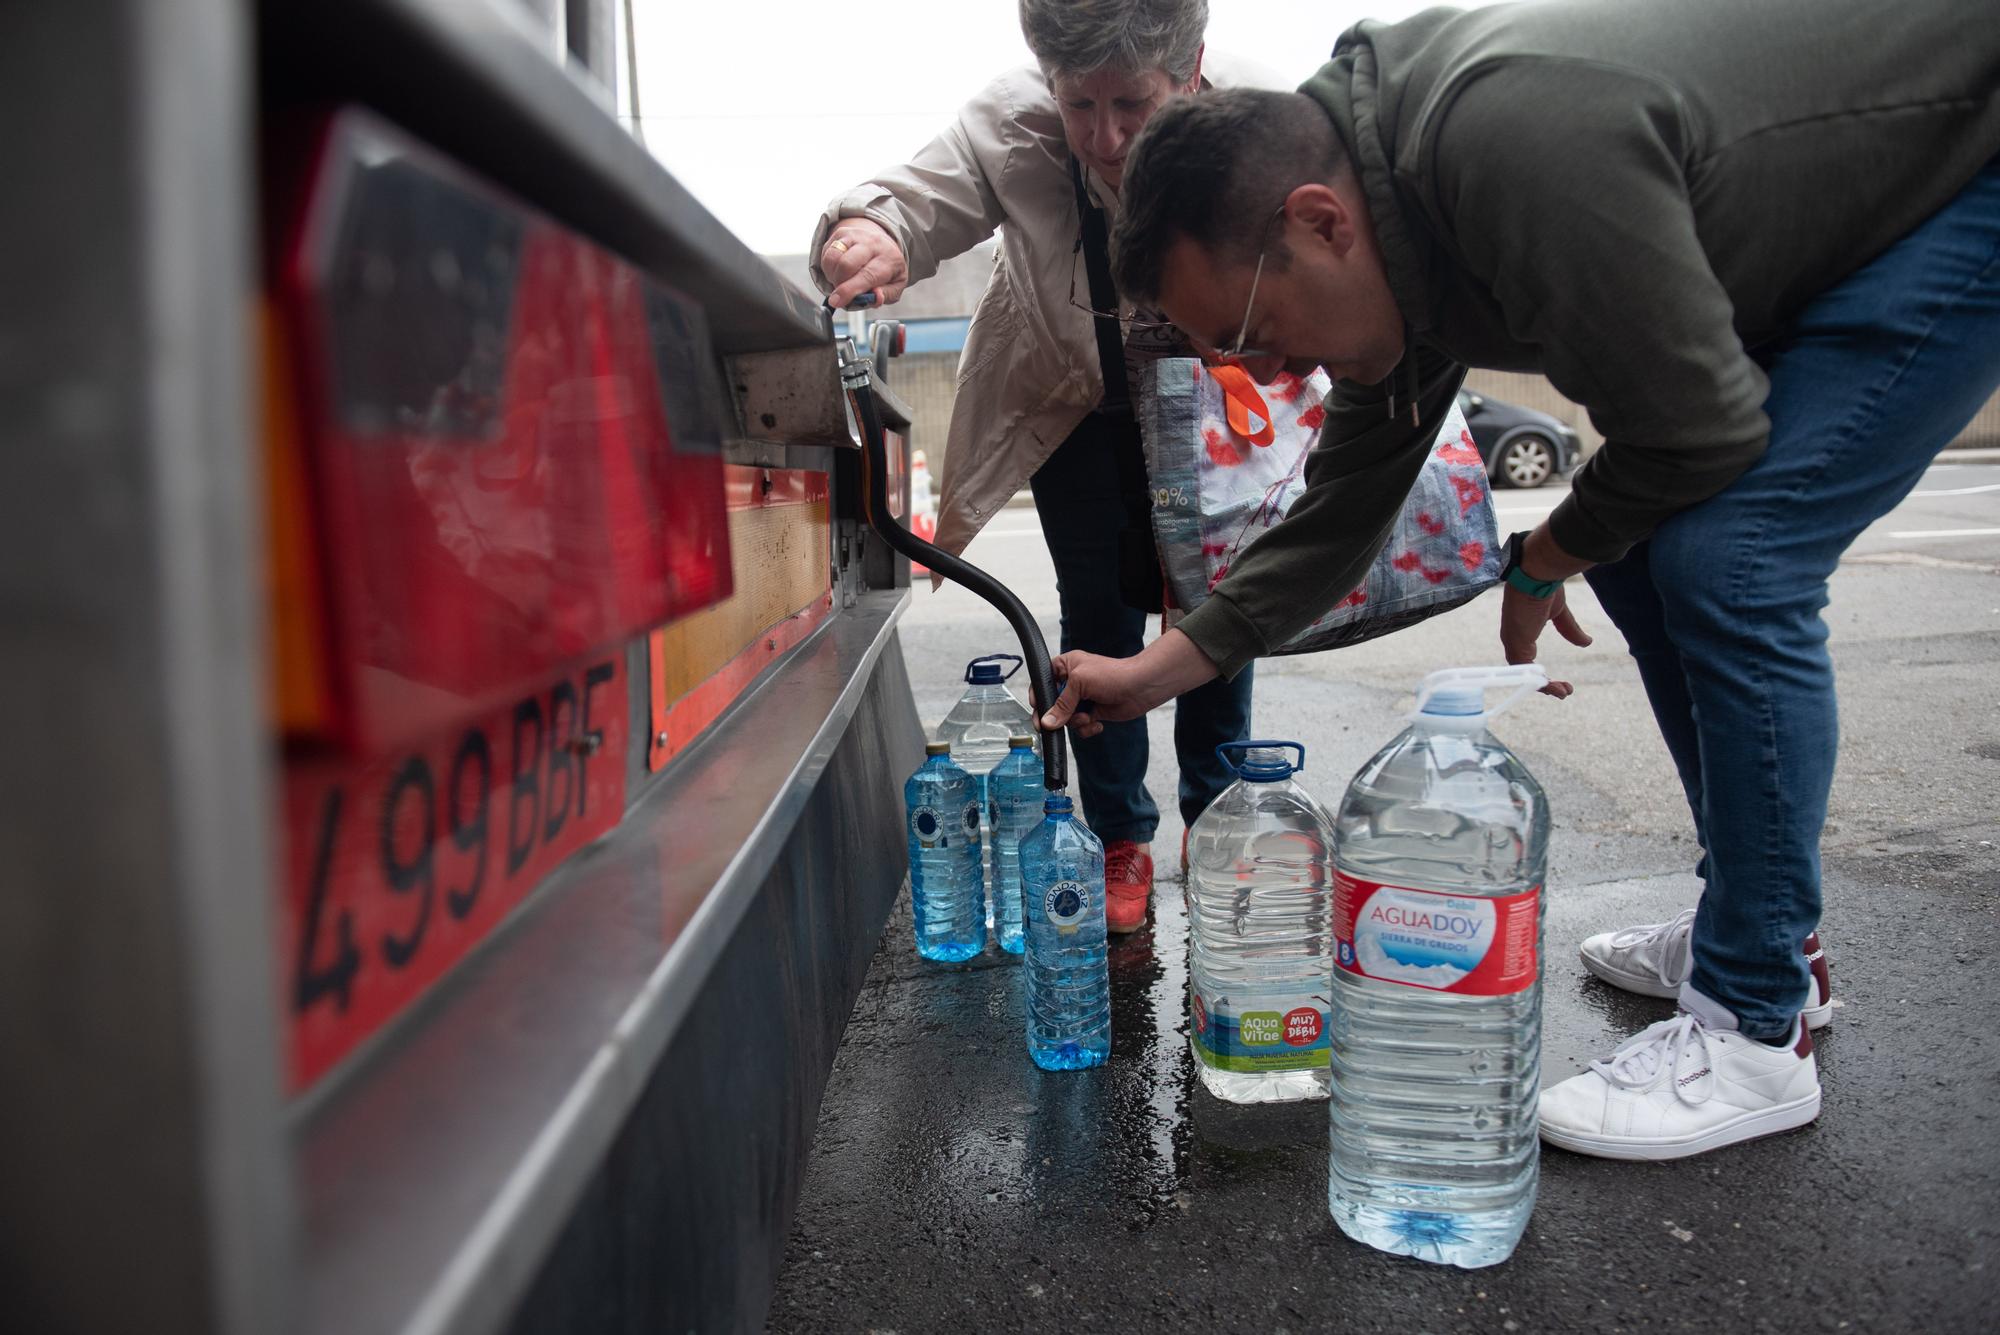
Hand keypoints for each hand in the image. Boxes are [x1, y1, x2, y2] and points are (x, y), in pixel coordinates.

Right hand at [820, 218, 908, 308]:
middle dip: (838, 283)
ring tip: (841, 281)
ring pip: (833, 257)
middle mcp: (873, 243)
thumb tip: (876, 297)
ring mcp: (856, 236)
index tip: (836, 301)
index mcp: (890, 258)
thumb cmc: (888, 269)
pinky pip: (827, 252)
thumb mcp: (896, 286)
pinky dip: (828, 267)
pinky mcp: (842, 233)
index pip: (868, 275)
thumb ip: (887, 295)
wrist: (883, 244)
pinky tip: (838, 271)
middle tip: (842, 294)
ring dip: (832, 275)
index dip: (850, 290)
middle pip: (847, 264)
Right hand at [1040, 630, 1219, 739]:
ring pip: (1066, 718)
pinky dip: (1087, 727)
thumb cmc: (1112, 675)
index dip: (1038, 696)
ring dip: (1075, 722)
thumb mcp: (1079, 683)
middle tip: (1051, 725)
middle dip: (1056, 715)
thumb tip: (1046, 722)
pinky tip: (1098, 722)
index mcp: (1066, 667)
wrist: (1140, 687)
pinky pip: (1081, 726)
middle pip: (1052, 704)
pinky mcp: (1093, 712)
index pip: (1043, 682)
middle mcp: (1072, 683)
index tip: (1037, 709)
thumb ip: (1061, 704)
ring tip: (1086, 717)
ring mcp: (1083, 699)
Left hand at [1498, 523, 1594, 697]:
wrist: (1539, 573)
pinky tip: (1557, 687)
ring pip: (1525, 673)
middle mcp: (1514, 637)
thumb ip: (1570, 629)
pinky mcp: (1516, 643)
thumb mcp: (1560, 613)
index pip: (1526, 656)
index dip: (1540, 671)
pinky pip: (1525, 671)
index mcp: (1521, 629)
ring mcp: (1513, 641)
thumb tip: (1587, 643)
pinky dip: (1541, 682)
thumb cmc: (1546, 585)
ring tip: (1565, 692)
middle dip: (1544, 683)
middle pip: (1525, 668)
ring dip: (1545, 686)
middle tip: (1565, 690)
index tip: (1560, 680)